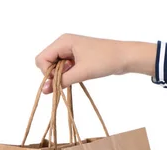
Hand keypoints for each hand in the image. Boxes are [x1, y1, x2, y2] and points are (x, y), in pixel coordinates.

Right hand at [35, 34, 156, 93]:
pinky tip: (79, 76)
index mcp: (63, 41)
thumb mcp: (81, 72)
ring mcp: (71, 50)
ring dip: (62, 75)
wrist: (125, 57)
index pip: (41, 59)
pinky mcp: (78, 57)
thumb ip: (61, 81)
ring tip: (77, 76)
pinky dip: (69, 74)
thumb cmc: (105, 60)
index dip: (46, 73)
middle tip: (70, 77)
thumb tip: (45, 91)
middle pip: (47, 62)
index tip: (59, 81)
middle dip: (54, 74)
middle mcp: (64, 43)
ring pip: (56, 66)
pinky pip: (65, 67)